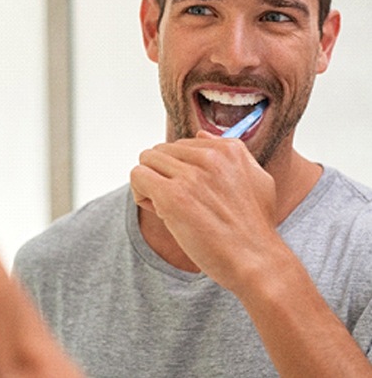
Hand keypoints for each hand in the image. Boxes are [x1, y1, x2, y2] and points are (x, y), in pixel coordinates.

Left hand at [130, 131, 279, 294]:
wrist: (257, 262)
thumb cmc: (255, 228)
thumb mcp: (257, 179)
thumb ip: (231, 152)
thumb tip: (200, 134)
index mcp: (228, 149)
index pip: (181, 145)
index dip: (180, 170)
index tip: (191, 192)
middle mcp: (209, 157)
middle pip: (161, 151)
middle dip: (163, 175)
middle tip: (178, 203)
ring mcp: (190, 175)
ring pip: (146, 160)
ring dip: (150, 184)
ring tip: (167, 207)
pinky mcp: (173, 196)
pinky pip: (138, 176)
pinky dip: (140, 193)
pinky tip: (158, 212)